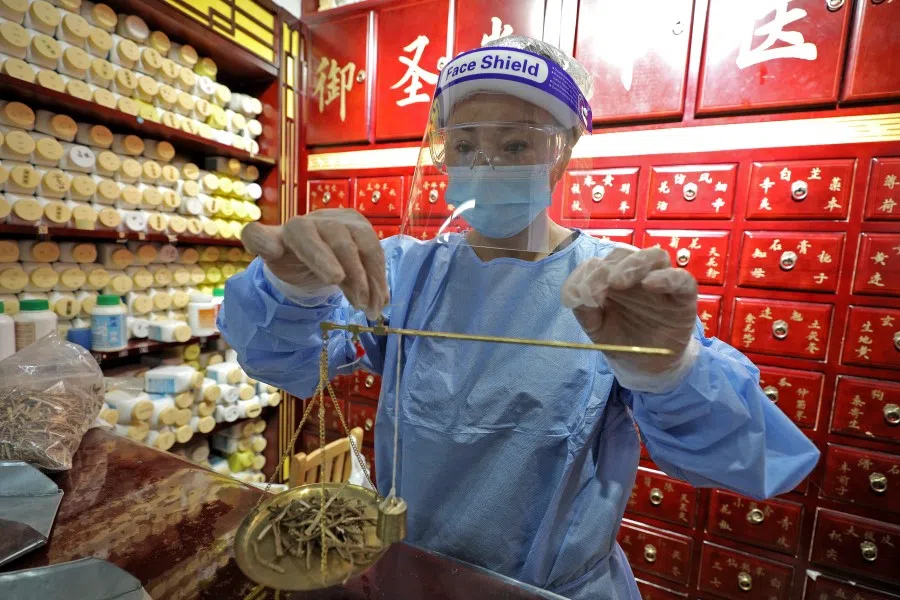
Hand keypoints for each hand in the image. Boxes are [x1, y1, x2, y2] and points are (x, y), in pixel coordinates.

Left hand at [241, 209, 388, 316]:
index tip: (335, 278)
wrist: (315, 245)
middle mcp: (321, 220)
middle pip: (340, 244)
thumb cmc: (291, 255)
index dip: (318, 255)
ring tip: (372, 309)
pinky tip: (381, 300)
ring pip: (364, 246)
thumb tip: (263, 240)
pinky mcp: (363, 228)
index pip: (302, 236)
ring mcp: (345, 222)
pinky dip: (380, 279)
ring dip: (371, 280)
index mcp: (294, 228)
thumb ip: (261, 242)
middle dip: (353, 274)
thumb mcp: (272, 253)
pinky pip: (377, 253)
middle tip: (360, 303)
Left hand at [561, 247, 698, 392]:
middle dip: (608, 267)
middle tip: (599, 287)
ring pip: (654, 257)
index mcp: (613, 278)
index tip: (580, 292)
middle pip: (625, 254)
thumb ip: (584, 309)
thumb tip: (575, 293)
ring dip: (633, 264)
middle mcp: (637, 275)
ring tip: (618, 282)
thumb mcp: (596, 327)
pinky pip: (681, 279)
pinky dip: (666, 277)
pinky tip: (650, 284)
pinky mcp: (683, 296)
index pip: (599, 263)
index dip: (588, 273)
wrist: (645, 367)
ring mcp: (661, 282)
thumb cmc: (621, 341)